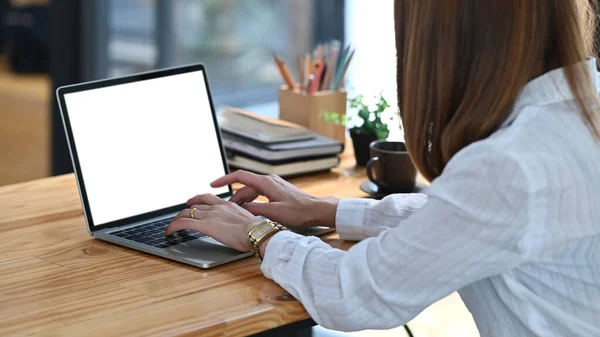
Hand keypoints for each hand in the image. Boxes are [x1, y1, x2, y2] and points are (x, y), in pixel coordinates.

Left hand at [166, 194, 260, 251]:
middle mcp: (217, 207)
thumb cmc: (256, 231)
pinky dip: (173, 226)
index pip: (208, 198)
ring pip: (186, 213)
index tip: (193, 202)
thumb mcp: (248, 222)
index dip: (198, 199)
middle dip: (186, 209)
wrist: (256, 232)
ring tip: (172, 225)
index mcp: (228, 205)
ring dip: (177, 218)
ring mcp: (210, 215)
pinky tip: (169, 232)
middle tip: (180, 213)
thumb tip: (241, 228)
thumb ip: (240, 222)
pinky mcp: (204, 225)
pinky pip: (183, 223)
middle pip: (195, 204)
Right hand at [208, 170, 338, 227]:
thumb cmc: (299, 211)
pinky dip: (252, 201)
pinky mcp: (278, 191)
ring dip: (243, 201)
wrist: (316, 210)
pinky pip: (259, 194)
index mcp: (266, 183)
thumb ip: (255, 209)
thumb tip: (240, 209)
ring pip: (252, 191)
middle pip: (245, 187)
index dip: (224, 179)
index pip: (240, 176)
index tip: (212, 184)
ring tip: (237, 213)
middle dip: (234, 197)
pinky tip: (250, 211)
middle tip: (225, 210)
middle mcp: (269, 180)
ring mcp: (274, 185)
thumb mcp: (274, 213)